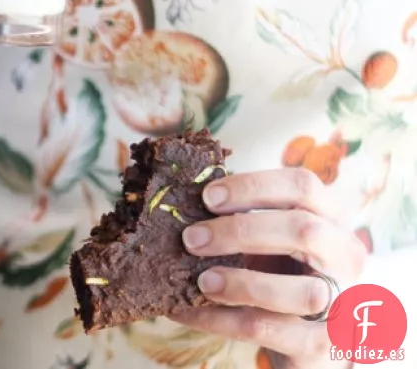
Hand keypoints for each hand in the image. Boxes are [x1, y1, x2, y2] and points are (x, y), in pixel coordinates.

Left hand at [170, 168, 366, 368]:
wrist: (305, 337)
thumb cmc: (280, 276)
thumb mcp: (270, 242)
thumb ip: (243, 221)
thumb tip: (185, 205)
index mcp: (332, 219)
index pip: (303, 186)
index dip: (253, 187)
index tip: (207, 197)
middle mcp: (346, 256)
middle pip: (304, 230)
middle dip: (240, 231)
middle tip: (191, 238)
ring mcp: (342, 303)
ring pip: (301, 291)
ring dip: (242, 283)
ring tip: (200, 281)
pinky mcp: (321, 344)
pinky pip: (267, 329)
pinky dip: (220, 320)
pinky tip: (186, 311)